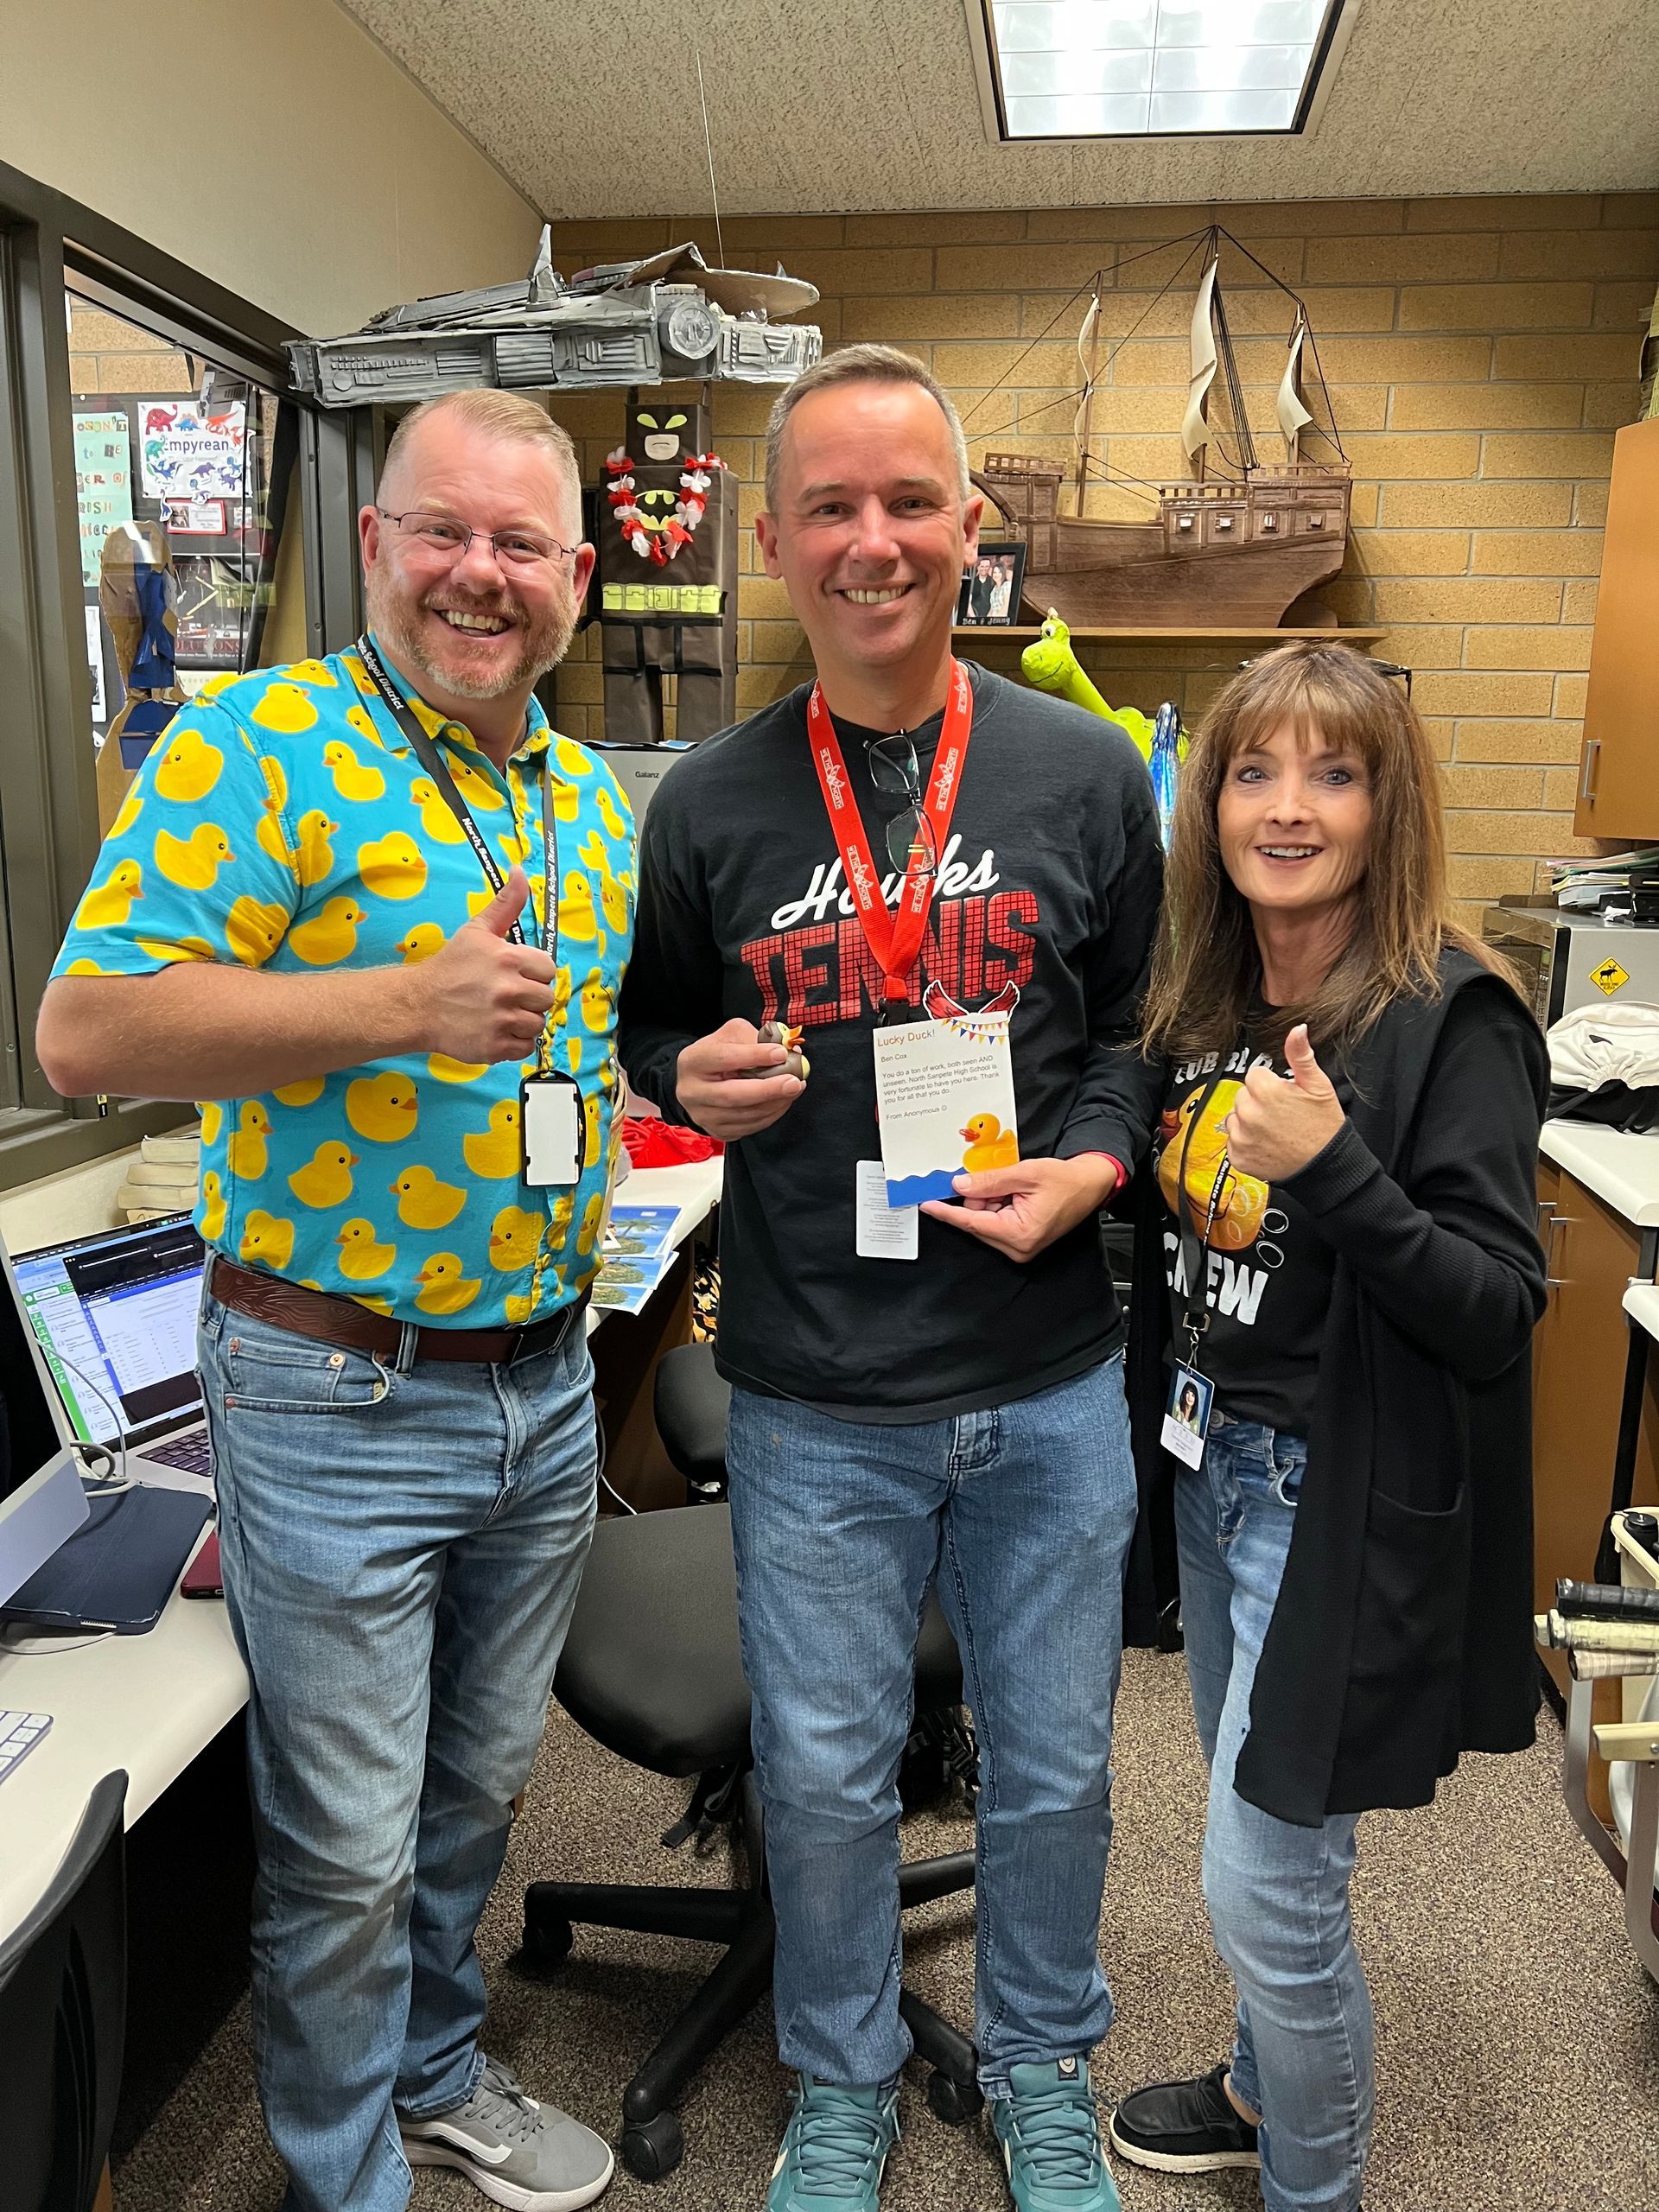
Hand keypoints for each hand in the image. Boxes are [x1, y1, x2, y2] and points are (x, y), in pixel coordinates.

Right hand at [405, 868, 556, 1063]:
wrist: (418, 1005)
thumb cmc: (449, 967)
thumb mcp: (477, 930)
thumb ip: (506, 903)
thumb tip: (521, 870)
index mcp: (508, 959)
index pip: (548, 969)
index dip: (534, 972)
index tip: (515, 975)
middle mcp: (508, 990)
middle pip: (546, 998)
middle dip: (530, 997)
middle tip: (506, 996)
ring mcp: (502, 1020)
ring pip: (538, 1024)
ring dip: (523, 1020)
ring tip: (500, 1013)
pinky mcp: (496, 1046)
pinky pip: (526, 1047)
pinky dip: (515, 1042)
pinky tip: (496, 1030)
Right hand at [676, 1018, 804, 1138]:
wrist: (699, 1082)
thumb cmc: (719, 1055)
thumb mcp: (731, 1036)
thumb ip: (757, 1039)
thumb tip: (789, 1052)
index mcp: (693, 1061)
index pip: (724, 1058)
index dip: (754, 1056)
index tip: (780, 1054)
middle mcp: (692, 1091)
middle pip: (732, 1095)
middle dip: (767, 1090)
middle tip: (794, 1082)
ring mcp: (703, 1115)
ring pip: (744, 1115)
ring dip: (775, 1103)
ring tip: (795, 1089)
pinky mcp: (717, 1131)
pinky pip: (749, 1127)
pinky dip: (771, 1114)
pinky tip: (783, 1101)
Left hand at [921, 1153, 1118, 1263]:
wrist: (1089, 1185)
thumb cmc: (1066, 1181)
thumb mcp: (1025, 1173)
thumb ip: (989, 1181)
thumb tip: (960, 1185)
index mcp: (1019, 1234)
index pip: (972, 1222)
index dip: (947, 1212)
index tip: (928, 1205)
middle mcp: (1018, 1248)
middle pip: (977, 1221)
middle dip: (981, 1198)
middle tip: (1002, 1181)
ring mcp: (1020, 1248)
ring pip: (985, 1222)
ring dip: (992, 1201)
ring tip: (1016, 1189)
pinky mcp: (1021, 1244)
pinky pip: (995, 1224)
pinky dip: (998, 1207)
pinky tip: (1015, 1196)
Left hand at [1220, 1024, 1344, 1181]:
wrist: (1325, 1166)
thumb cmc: (1323, 1127)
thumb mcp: (1318, 1085)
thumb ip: (1301, 1055)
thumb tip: (1297, 1030)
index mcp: (1266, 1091)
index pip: (1254, 1075)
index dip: (1271, 1085)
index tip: (1284, 1097)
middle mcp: (1248, 1113)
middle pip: (1243, 1095)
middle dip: (1259, 1101)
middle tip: (1281, 1115)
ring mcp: (1241, 1137)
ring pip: (1236, 1117)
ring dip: (1249, 1121)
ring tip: (1274, 1130)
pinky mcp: (1238, 1156)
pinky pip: (1233, 1141)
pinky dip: (1246, 1143)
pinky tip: (1266, 1145)